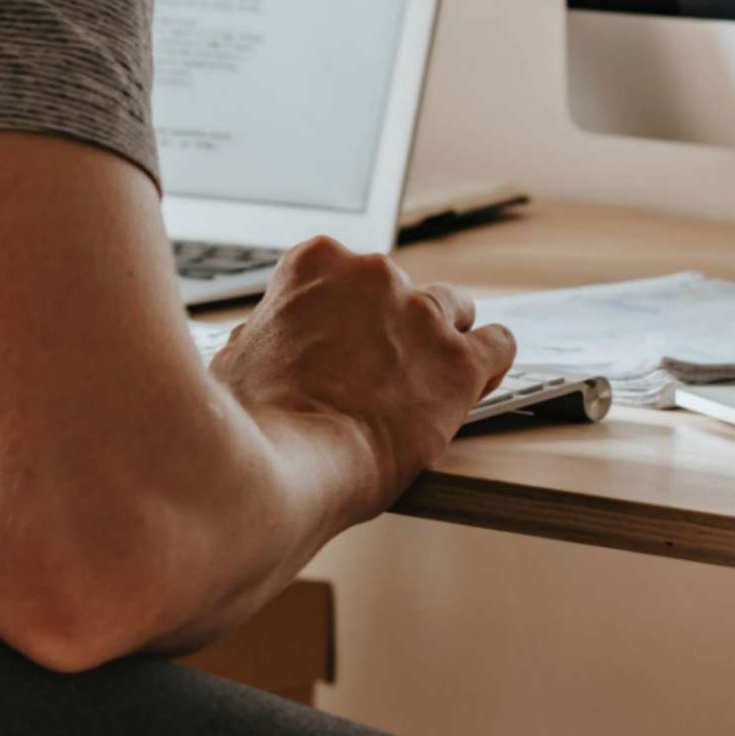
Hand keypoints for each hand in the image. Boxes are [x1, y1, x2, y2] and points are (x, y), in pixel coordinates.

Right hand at [207, 237, 517, 511]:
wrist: (277, 470)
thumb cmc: (247, 423)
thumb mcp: (235, 357)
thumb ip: (267, 335)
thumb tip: (267, 341)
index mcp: (315, 265)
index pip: (346, 273)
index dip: (347, 314)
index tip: (344, 345)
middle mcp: (373, 275)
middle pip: (402, 289)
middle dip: (394, 327)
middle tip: (380, 374)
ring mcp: (420, 315)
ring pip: (455, 309)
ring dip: (444, 340)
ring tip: (432, 379)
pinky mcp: (458, 362)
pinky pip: (499, 345)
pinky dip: (492, 363)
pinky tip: (481, 382)